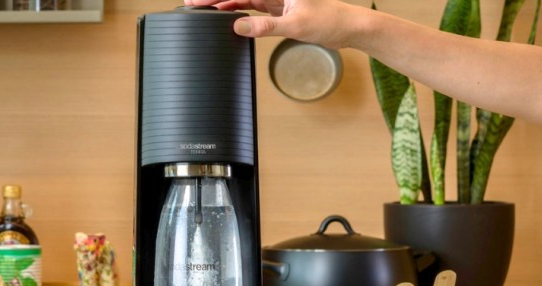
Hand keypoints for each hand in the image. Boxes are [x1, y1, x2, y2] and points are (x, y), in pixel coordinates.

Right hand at [183, 0, 363, 49]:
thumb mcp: (296, 24)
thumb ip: (265, 26)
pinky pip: (254, 9)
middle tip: (191, 4)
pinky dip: (239, 13)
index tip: (197, 0)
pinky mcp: (280, 9)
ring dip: (225, 4)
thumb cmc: (331, 19)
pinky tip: (226, 17)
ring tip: (203, 11)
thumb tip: (238, 26)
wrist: (350, 28)